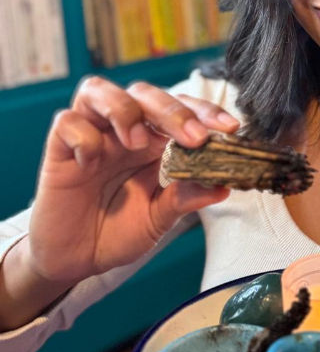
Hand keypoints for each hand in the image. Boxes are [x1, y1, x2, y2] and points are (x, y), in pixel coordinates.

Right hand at [26, 76, 239, 287]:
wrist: (76, 260)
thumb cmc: (119, 231)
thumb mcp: (160, 218)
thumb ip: (185, 197)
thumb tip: (223, 186)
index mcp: (154, 139)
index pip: (181, 108)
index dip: (206, 112)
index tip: (229, 129)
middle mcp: (123, 130)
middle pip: (145, 93)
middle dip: (173, 110)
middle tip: (193, 137)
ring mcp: (91, 136)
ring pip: (100, 90)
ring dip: (125, 110)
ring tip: (139, 142)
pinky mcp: (59, 149)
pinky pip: (66, 122)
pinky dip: (83, 135)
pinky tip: (92, 160)